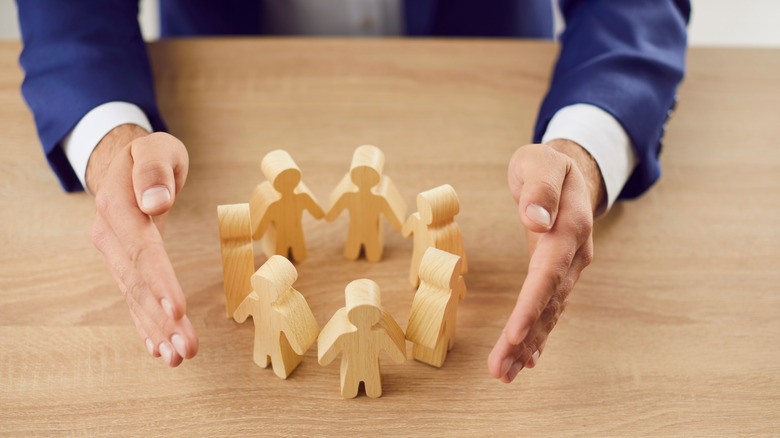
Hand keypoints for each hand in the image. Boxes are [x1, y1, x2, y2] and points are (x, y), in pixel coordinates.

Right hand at [87, 124, 197, 366]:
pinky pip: (134, 298)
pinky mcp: (126, 266)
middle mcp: (110, 237)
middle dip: (161, 319)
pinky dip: (145, 325)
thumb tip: (154, 201)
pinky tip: (159, 349)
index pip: (139, 248)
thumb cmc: (148, 155)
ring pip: (136, 297)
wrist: (123, 163)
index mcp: (117, 207)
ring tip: (179, 357)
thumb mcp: (155, 148)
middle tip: (186, 349)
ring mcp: (115, 255)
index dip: (158, 280)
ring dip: (157, 330)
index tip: (176, 309)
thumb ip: (154, 170)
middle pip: (137, 283)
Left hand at [488, 139, 604, 381]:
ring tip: (505, 373)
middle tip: (500, 370)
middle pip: (548, 302)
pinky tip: (527, 358)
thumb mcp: (540, 162)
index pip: (549, 273)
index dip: (532, 305)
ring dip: (529, 344)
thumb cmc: (547, 164)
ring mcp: (569, 267)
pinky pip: (549, 308)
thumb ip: (539, 188)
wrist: (569, 170)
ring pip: (549, 311)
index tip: (514, 334)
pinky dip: (538, 334)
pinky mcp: (558, 273)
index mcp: (569, 227)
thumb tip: (536, 219)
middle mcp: (573, 254)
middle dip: (525, 338)